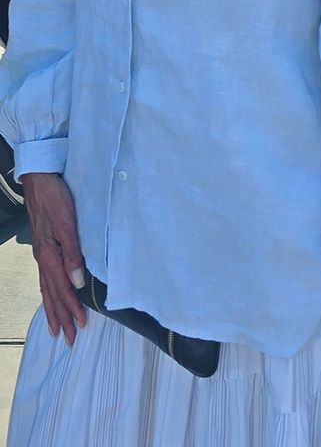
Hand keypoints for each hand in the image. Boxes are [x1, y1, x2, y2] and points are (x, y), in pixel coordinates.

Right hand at [22, 173, 86, 343]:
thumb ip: (73, 253)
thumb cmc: (56, 198)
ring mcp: (41, 253)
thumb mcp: (68, 223)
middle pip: (52, 294)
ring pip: (47, 288)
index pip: (63, 289)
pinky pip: (44, 278)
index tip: (81, 325)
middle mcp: (43, 258)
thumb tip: (78, 282)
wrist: (40, 179)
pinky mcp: (43, 246)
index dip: (72, 308)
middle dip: (61, 317)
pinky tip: (51, 296)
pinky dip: (48, 293)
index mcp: (49, 255)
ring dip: (53, 309)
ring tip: (56, 328)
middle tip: (69, 339)